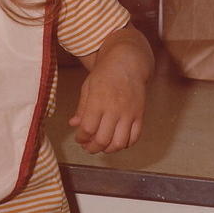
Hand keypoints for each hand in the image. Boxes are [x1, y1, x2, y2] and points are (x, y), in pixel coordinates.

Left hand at [69, 25, 151, 153]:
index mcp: (98, 101)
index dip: (81, 137)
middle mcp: (114, 109)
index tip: (78, 138)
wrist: (128, 63)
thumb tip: (73, 124)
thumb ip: (81, 107)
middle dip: (92, 148)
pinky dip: (125, 145)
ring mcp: (129, 113)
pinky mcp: (140, 115)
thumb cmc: (104, 73)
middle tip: (87, 147)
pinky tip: (116, 141)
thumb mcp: (88, 86)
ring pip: (119, 143)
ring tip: (101, 147)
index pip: (88, 128)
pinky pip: (134, 138)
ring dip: (108, 149)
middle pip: (103, 139)